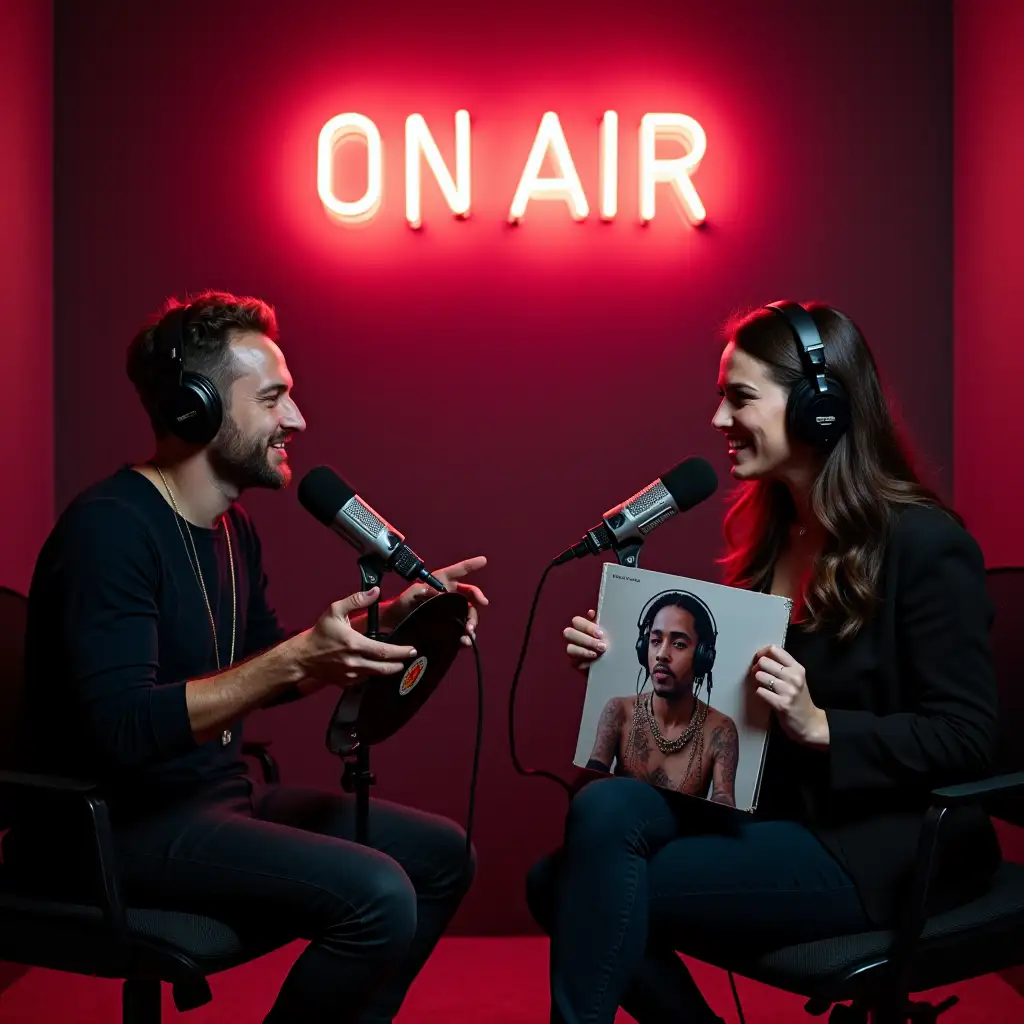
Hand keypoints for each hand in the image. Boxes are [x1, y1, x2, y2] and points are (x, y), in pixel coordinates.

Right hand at [299, 588, 417, 686]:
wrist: (303, 656)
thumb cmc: (319, 634)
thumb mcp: (335, 611)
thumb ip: (357, 600)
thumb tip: (375, 592)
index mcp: (354, 644)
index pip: (384, 652)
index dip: (401, 652)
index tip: (412, 650)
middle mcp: (354, 661)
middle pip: (385, 668)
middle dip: (400, 664)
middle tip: (408, 658)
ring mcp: (351, 674)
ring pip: (377, 675)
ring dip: (389, 670)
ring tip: (397, 663)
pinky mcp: (346, 682)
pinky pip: (365, 680)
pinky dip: (373, 674)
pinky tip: (377, 668)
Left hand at [389, 555, 488, 646]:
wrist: (394, 625)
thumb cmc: (401, 605)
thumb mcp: (410, 594)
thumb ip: (423, 590)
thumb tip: (439, 592)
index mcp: (442, 582)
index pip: (459, 571)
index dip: (471, 565)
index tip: (483, 561)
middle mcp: (449, 596)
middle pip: (471, 596)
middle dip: (477, 605)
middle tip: (472, 617)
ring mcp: (451, 611)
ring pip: (469, 614)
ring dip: (472, 623)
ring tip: (467, 633)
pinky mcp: (449, 627)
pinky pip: (462, 630)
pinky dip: (466, 636)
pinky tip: (464, 641)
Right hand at [563, 609, 606, 671]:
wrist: (614, 659)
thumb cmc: (609, 641)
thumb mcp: (607, 630)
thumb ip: (599, 621)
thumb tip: (591, 612)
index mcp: (582, 626)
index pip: (577, 621)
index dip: (587, 627)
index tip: (601, 634)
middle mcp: (574, 637)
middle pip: (569, 633)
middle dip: (586, 640)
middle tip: (601, 646)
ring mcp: (573, 650)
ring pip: (569, 648)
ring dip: (583, 651)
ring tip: (597, 654)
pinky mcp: (575, 663)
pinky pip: (574, 662)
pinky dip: (583, 661)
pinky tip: (593, 661)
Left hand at [750, 644, 828, 746]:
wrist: (810, 723)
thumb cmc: (800, 699)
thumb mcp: (797, 678)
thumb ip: (783, 666)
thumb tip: (761, 656)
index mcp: (798, 668)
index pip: (775, 649)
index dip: (762, 653)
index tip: (758, 659)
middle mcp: (794, 677)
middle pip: (764, 661)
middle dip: (757, 668)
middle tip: (758, 675)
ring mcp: (788, 691)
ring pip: (759, 676)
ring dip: (756, 682)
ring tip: (762, 686)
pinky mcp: (781, 704)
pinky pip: (760, 691)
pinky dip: (759, 693)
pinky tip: (765, 696)